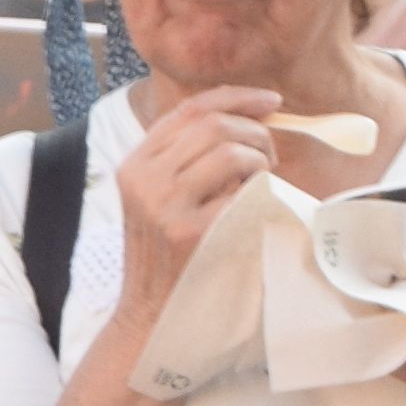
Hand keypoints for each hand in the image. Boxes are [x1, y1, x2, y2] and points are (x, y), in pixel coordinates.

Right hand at [107, 86, 279, 316]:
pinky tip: (255, 204)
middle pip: (213, 125)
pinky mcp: (189, 231)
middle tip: (271, 155)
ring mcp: (164, 205)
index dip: (235, 97)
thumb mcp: (157, 197)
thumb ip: (185, 158)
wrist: (149, 309)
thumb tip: (244, 117)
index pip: (189, 109)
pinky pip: (240, 191)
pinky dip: (257, 191)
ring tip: (263, 179)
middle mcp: (144, 178)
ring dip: (260, 160)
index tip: (270, 101)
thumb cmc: (165, 252)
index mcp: (135, 162)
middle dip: (255, 132)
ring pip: (230, 152)